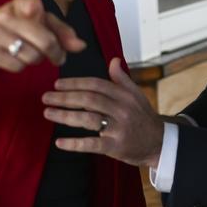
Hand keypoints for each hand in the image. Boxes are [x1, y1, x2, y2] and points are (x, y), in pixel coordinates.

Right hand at [0, 0, 84, 71]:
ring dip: (35, 60)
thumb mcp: (30, 26)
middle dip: (56, 53)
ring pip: (33, 55)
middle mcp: (4, 14)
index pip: (44, 11)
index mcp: (18, 3)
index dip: (59, 30)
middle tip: (57, 58)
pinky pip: (17, 66)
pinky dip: (19, 67)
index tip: (61, 41)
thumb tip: (82, 46)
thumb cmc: (5, 35)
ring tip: (27, 56)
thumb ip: (58, 32)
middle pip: (45, 39)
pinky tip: (11, 61)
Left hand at [42, 58, 163, 167]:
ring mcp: (119, 128)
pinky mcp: (116, 146)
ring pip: (88, 119)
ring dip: (65, 116)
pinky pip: (92, 144)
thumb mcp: (136, 94)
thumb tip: (113, 60)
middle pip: (89, 99)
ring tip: (48, 113)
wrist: (160, 142)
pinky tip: (59, 142)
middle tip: (46, 97)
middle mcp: (122, 109)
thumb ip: (122, 78)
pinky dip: (75, 144)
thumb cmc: (143, 117)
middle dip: (65, 97)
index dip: (75, 83)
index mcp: (124, 94)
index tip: (57, 84)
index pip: (96, 84)